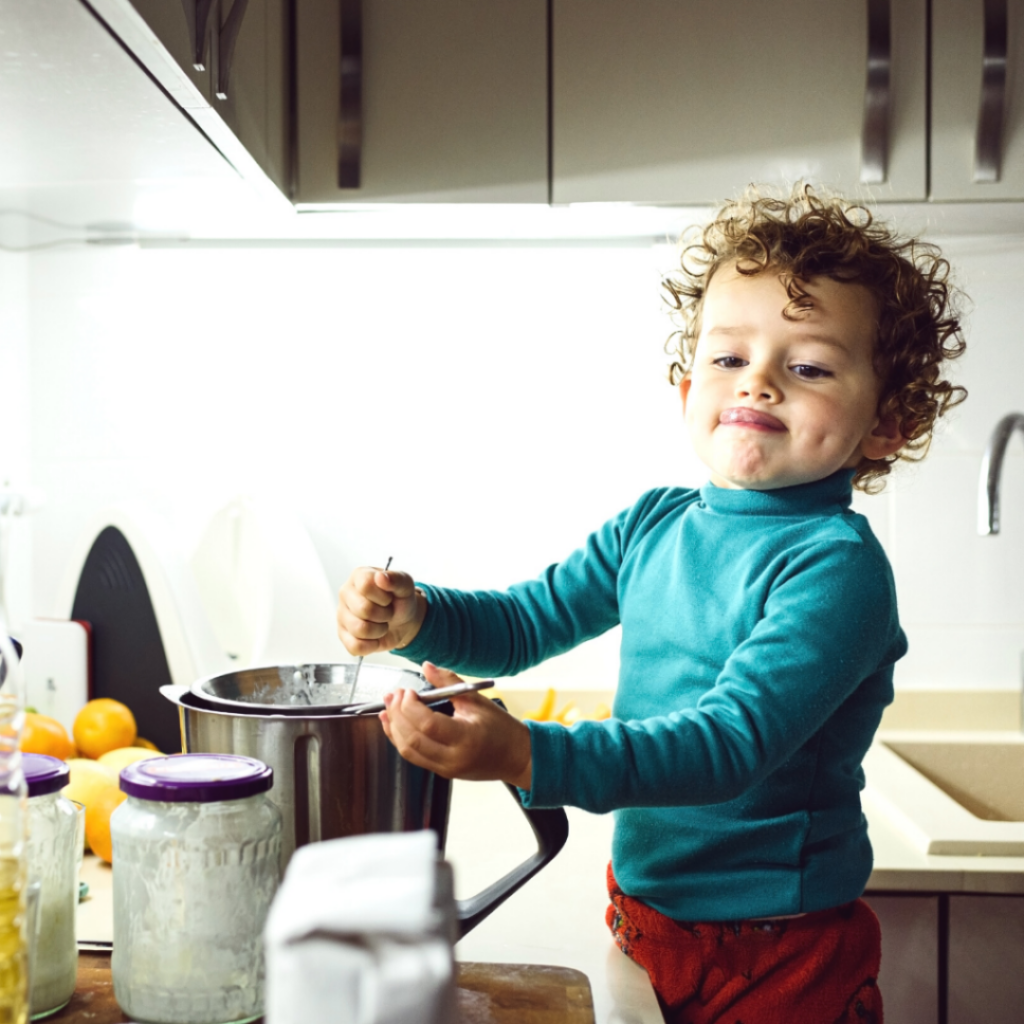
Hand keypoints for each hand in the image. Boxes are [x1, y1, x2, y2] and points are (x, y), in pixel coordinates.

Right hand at [336, 566, 426, 655]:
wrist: (403, 621)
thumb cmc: (400, 600)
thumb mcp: (406, 586)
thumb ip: (397, 579)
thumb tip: (381, 577)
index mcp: (359, 576)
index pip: (366, 585)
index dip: (383, 597)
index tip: (389, 598)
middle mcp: (346, 593)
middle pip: (363, 609)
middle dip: (384, 615)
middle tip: (387, 612)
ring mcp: (342, 614)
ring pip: (360, 629)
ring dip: (379, 630)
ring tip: (382, 623)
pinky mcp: (343, 635)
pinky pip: (355, 646)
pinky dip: (372, 645)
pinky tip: (375, 636)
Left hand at [380, 662, 532, 790]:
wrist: (515, 756)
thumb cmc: (501, 729)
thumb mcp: (478, 700)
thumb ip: (449, 682)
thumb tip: (427, 666)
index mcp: (466, 738)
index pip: (427, 724)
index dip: (410, 707)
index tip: (407, 691)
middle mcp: (453, 757)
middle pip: (412, 739)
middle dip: (397, 714)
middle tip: (393, 694)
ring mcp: (446, 768)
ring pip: (408, 751)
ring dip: (394, 728)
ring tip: (388, 707)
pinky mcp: (441, 771)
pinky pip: (414, 756)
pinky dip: (400, 739)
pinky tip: (394, 724)